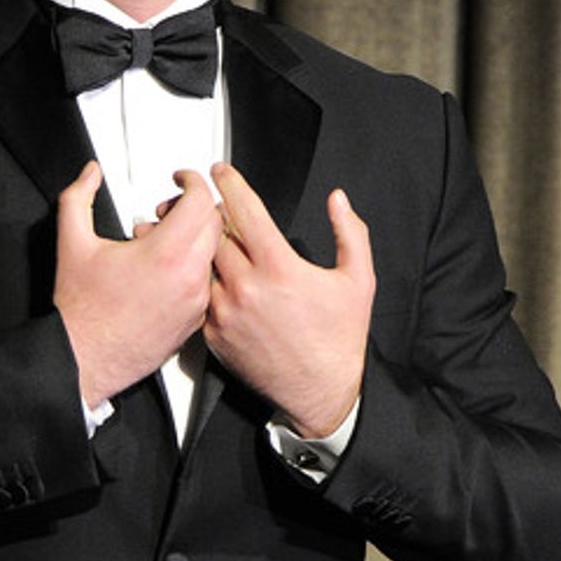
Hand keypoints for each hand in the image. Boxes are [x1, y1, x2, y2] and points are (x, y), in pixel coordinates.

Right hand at [53, 162, 222, 409]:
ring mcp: (196, 303)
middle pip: (214, 224)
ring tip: (160, 245)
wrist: (84, 359)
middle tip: (166, 212)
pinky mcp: (195, 322)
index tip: (181, 180)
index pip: (201, 201)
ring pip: (214, 254)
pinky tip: (164, 273)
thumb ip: (78, 197)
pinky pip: (208, 283)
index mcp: (165, 254)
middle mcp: (189, 279)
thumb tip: (90, 174)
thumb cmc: (81, 311)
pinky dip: (193, 269)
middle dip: (193, 208)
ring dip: (194, 240)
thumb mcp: (73, 242)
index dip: (192, 181)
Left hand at [204, 161, 373, 437]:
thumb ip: (350, 232)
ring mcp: (226, 313)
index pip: (243, 209)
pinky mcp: (214, 335)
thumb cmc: (340, 338)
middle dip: (213, 213)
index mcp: (280, 267)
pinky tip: (214, 277)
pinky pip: (201, 297)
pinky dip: (206, 282)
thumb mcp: (358, 280)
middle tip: (215, 205)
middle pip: (214, 232)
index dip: (229, 182)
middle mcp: (247, 287)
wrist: (321, 391)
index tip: (220, 170)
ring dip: (204, 247)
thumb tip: (338, 200)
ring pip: (202, 264)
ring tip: (209, 238)